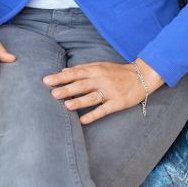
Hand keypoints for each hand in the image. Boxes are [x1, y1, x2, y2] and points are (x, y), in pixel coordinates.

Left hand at [42, 59, 163, 123]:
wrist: (141, 76)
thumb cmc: (117, 71)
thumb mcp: (100, 66)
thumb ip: (82, 68)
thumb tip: (64, 71)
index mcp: (95, 70)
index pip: (75, 73)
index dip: (61, 77)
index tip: (46, 80)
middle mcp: (101, 80)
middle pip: (82, 84)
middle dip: (67, 89)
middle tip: (52, 93)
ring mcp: (110, 92)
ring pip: (92, 97)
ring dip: (79, 101)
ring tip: (66, 106)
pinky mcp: (117, 103)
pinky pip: (104, 110)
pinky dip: (94, 114)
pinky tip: (84, 120)